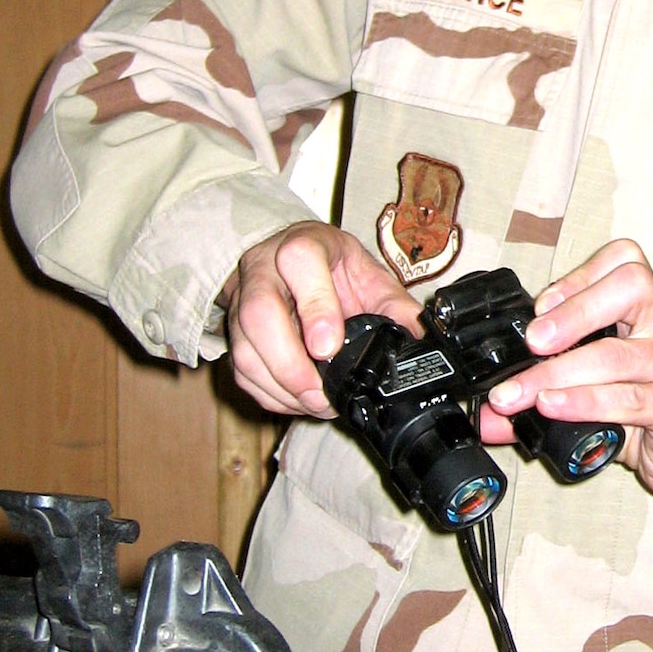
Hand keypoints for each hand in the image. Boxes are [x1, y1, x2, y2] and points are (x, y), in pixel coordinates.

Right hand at [218, 222, 421, 416]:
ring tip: (316, 404)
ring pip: (244, 349)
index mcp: (302, 246)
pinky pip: (241, 370)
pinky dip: (270, 394)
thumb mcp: (369, 275)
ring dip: (280, 387)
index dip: (314, 307)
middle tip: (321, 393)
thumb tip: (418, 336)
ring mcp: (242, 302)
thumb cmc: (332, 269)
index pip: (298, 263)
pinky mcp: (234, 333)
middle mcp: (263, 270)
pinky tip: (297, 402)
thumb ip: (394, 304)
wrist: (293, 264)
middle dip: (290, 364)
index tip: (329, 347)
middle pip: (259, 315)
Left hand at [482, 239, 652, 508]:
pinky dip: (585, 402)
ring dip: (561, 371)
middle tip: (533, 341)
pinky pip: (630, 398)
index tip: (541, 306)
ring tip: (521, 393)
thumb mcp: (602, 390)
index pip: (626, 260)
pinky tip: (554, 408)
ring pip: (620, 353)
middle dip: (574, 309)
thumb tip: (488, 416)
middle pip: (631, 286)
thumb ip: (546, 393)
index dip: (579, 276)